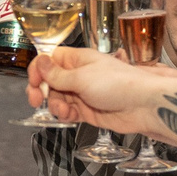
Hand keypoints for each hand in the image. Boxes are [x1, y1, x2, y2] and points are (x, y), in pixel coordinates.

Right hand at [27, 47, 176, 149]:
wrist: (143, 106)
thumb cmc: (117, 84)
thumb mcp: (81, 77)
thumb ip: (57, 75)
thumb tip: (40, 62)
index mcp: (78, 59)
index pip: (49, 60)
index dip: (38, 70)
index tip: (33, 82)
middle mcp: (79, 75)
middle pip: (49, 81)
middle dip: (41, 91)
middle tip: (35, 101)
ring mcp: (83, 93)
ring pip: (57, 98)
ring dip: (54, 105)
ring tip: (63, 110)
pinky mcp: (88, 111)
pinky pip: (68, 112)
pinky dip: (64, 115)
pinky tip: (68, 116)